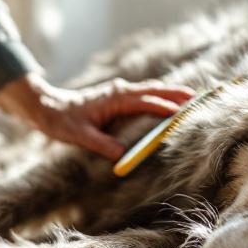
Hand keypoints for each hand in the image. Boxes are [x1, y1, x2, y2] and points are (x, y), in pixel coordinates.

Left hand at [0, 73, 196, 160]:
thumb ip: (102, 145)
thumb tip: (123, 157)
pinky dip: (158, 96)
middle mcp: (120, 92)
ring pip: (151, 90)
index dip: (166, 107)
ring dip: (170, 93)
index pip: (146, 102)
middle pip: (154, 90)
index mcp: (115, 99)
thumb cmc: (63, 121)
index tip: (184, 112)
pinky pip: (144, 94)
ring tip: (190, 98)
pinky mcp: (117, 97)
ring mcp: (119, 93)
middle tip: (199, 98)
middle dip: (176, 93)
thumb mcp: (80, 136)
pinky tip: (167, 102)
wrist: (47, 107)